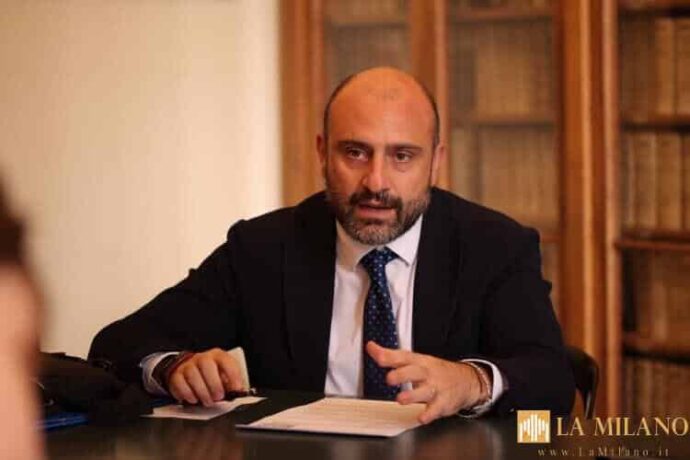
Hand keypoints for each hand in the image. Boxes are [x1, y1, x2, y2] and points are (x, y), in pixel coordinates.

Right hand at [167, 348, 244, 405]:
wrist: (188, 369)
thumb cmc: (211, 374)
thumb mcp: (223, 375)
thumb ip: (230, 383)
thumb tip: (238, 393)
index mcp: (218, 356)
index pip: (226, 361)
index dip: (233, 376)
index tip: (237, 389)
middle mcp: (203, 358)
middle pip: (207, 365)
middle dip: (214, 384)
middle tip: (218, 397)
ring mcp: (188, 365)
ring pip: (193, 375)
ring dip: (202, 392)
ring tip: (207, 401)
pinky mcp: (177, 375)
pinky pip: (180, 383)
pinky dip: (188, 394)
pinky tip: (194, 399)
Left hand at [366, 341, 486, 423]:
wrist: (466, 380)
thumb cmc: (434, 370)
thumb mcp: (415, 360)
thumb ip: (392, 356)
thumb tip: (371, 347)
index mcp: (418, 361)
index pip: (402, 356)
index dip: (388, 355)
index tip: (375, 353)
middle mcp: (426, 373)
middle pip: (414, 372)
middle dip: (401, 375)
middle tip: (389, 379)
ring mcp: (435, 388)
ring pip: (424, 391)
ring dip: (412, 396)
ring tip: (400, 399)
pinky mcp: (443, 403)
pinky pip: (436, 409)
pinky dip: (428, 414)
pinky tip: (421, 418)